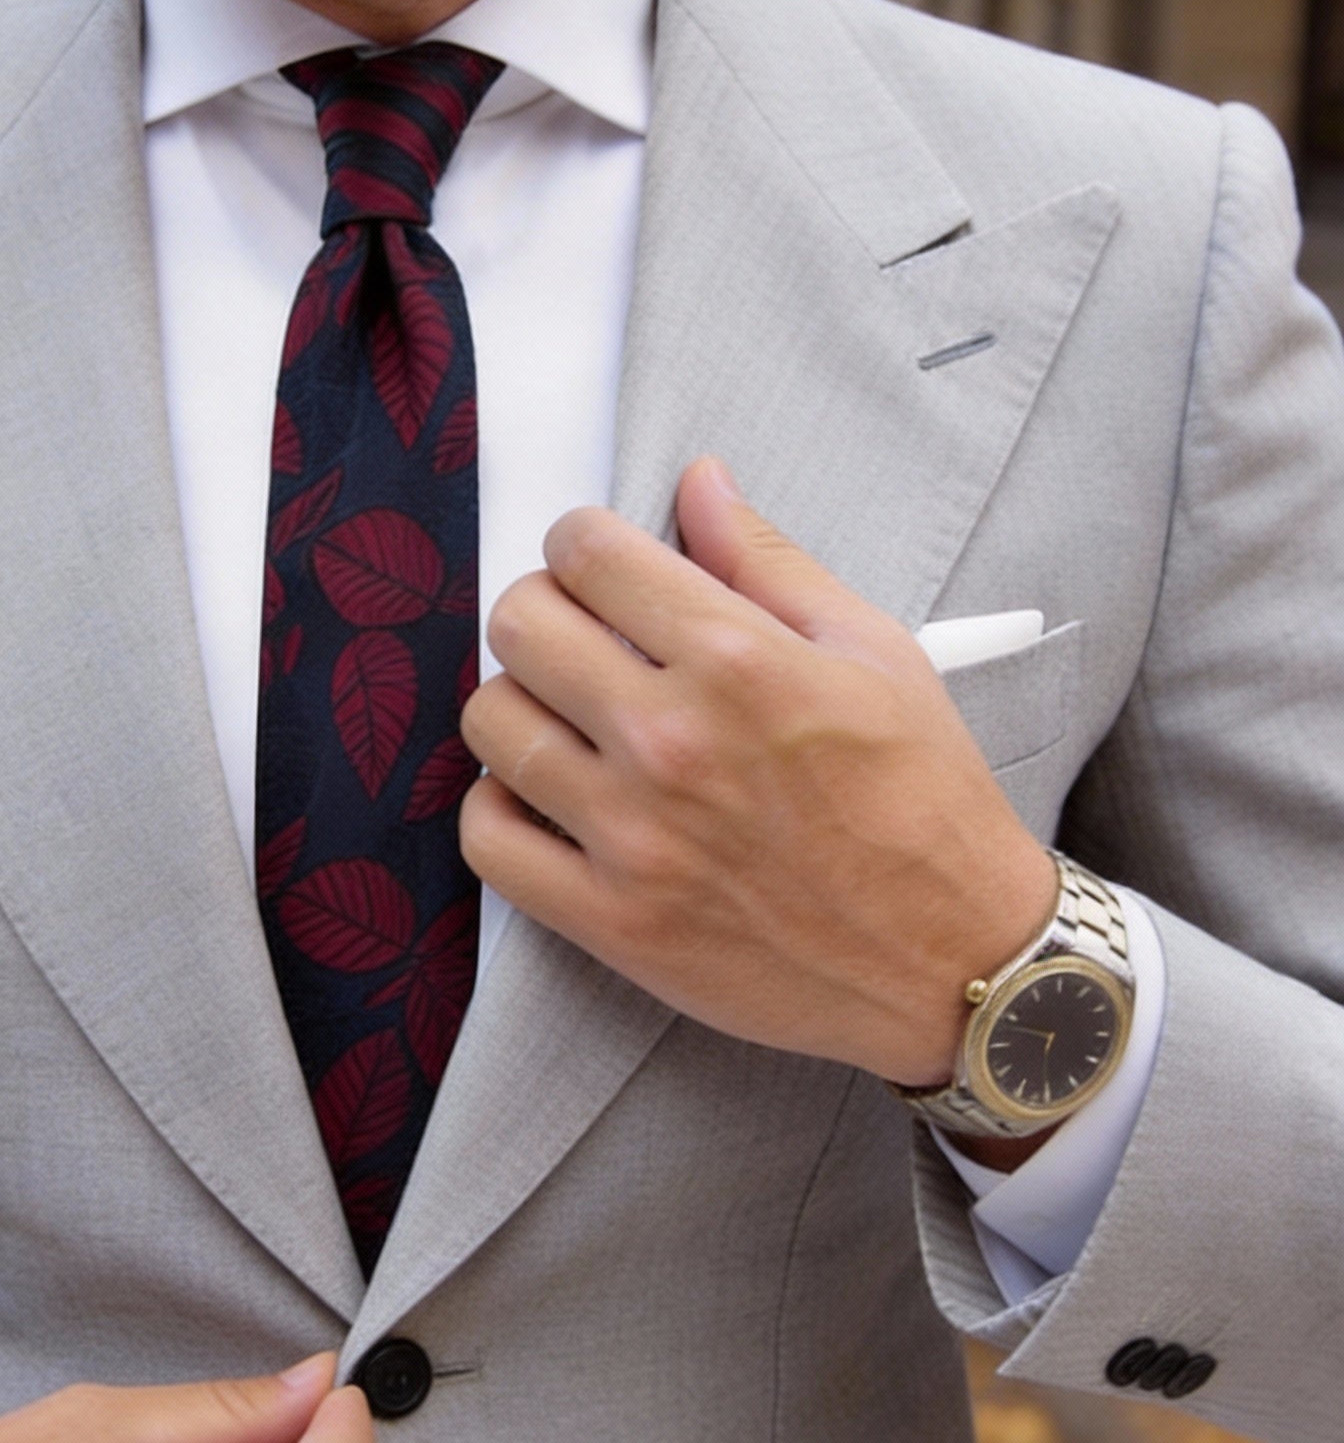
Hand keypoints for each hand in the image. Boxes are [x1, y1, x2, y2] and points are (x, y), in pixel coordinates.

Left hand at [458, 458, 1055, 1087]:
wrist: (954, 960)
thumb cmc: (924, 803)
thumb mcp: (874, 653)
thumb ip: (768, 562)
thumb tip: (698, 482)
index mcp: (739, 662)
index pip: (587, 553)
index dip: (582, 543)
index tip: (598, 565)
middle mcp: (672, 742)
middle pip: (519, 626)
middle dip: (542, 610)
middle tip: (580, 637)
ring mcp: (633, 837)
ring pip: (490, 723)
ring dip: (517, 705)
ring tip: (566, 719)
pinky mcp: (611, 920)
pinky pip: (488, 839)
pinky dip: (499, 808)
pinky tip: (546, 797)